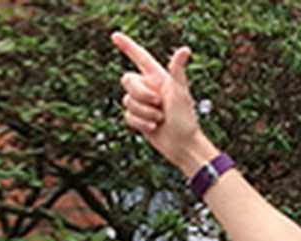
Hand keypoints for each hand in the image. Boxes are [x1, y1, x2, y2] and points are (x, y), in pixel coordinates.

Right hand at [112, 32, 206, 167]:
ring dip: (144, 112)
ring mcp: (143, 103)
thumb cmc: (186, 118)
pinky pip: (127, 116)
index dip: (127, 46)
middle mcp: (149, 87)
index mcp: (158, 77)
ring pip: (127, 100)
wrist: (183, 144)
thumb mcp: (180, 92)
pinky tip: (153, 128)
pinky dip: (140, 123)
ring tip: (160, 119)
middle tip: (159, 103)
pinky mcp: (138, 118)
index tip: (115, 36)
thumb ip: (177, 70)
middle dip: (141, 94)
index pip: (140, 57)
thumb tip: (185, 49)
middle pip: (127, 80)